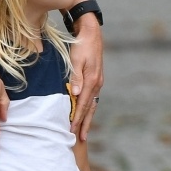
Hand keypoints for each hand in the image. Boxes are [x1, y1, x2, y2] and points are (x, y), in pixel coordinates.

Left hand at [68, 16, 104, 140]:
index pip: (83, 103)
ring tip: (84, 130)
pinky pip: (92, 98)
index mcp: (92, 80)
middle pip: (90, 107)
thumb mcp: (77, 59)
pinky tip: (86, 113)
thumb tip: (75, 94)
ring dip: (88, 118)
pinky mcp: (96, 79)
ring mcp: (98, 82)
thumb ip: (76, 76)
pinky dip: (88, 108)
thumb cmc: (82, 45)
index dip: (77, 117)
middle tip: (80, 138)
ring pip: (92, 104)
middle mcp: (97, 83)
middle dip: (85, 123)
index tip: (72, 129)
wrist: (92, 33)